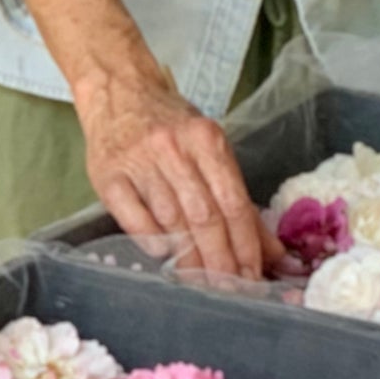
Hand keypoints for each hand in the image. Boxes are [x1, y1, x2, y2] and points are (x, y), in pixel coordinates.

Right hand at [73, 61, 275, 280]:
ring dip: (190, 258)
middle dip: (221, 258)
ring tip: (204, 282)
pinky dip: (152, 241)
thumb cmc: (172, 124)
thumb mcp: (210, 147)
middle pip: (204, 215)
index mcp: (207, 140)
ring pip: (171, 221)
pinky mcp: (108, 176)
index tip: (254, 274)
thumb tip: (270, 247)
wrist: (119, 91)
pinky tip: (166, 257)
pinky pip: (134, 218)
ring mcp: (140, 162)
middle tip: (232, 288)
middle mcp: (175, 149)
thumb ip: (237, 196)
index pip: (233, 201)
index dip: (245, 243)